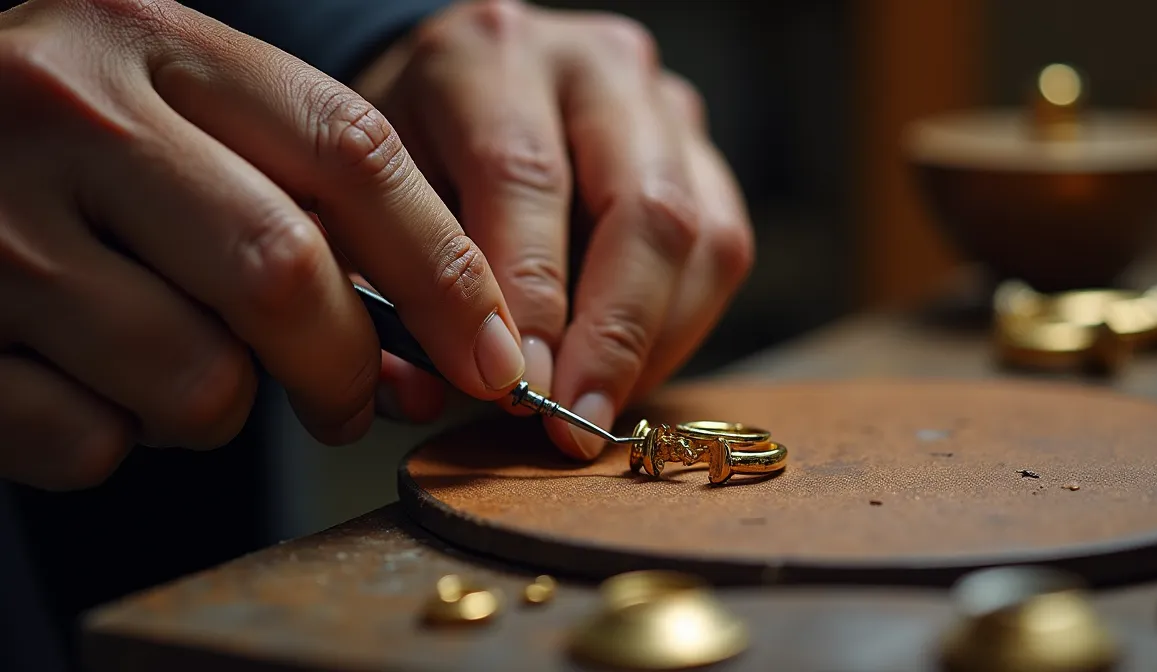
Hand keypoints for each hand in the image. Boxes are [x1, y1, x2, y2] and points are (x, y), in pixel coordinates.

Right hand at [0, 0, 525, 489]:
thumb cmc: (64, 139)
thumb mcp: (171, 107)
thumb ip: (297, 194)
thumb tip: (443, 348)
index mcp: (151, 39)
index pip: (350, 151)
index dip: (445, 271)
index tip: (493, 358)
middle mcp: (68, 113)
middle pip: (282, 271)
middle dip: (346, 367)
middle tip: (352, 400)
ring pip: (196, 380)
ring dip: (222, 407)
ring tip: (179, 366)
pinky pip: (90, 442)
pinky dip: (115, 440)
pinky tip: (84, 382)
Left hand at [357, 0, 754, 458]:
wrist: (451, 95)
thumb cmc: (405, 155)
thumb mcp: (367, 200)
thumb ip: (390, 286)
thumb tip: (439, 392)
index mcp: (489, 55)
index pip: (525, 176)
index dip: (530, 295)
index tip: (518, 388)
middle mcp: (593, 64)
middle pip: (643, 204)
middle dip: (613, 334)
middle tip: (576, 421)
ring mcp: (661, 103)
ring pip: (702, 233)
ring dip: (654, 341)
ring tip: (598, 406)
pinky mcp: (702, 149)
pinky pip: (724, 247)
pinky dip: (682, 326)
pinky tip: (629, 370)